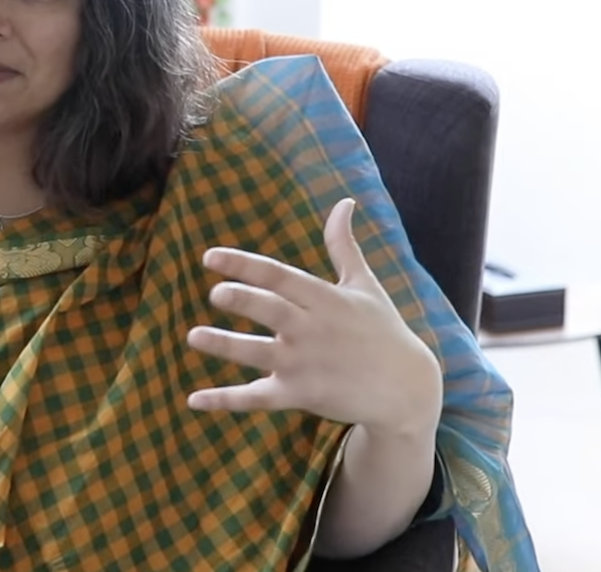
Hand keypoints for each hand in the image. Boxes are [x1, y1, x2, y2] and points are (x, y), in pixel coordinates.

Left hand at [186, 198, 441, 437]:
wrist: (406, 389)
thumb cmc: (382, 330)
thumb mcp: (364, 284)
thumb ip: (343, 245)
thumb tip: (345, 201)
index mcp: (325, 299)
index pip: (279, 276)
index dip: (245, 265)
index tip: (210, 257)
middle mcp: (313, 330)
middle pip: (272, 311)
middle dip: (243, 300)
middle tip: (215, 293)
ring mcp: (305, 365)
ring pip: (258, 354)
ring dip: (225, 346)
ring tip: (194, 337)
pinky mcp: (300, 395)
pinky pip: (257, 398)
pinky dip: (225, 400)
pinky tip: (194, 399)